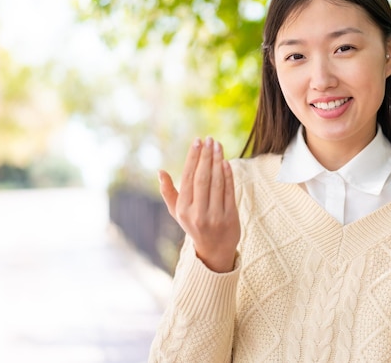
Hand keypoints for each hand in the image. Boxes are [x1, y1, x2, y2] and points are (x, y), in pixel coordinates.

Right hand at [158, 136, 239, 272]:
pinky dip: (228, 175)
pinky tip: (226, 161)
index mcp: (183, 210)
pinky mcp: (230, 217)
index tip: (197, 141)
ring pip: (217, 183)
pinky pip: (229, 191)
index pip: (188, 178)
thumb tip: (160, 172)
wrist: (214, 250)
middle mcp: (198, 213)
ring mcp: (215, 216)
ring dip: (218, 161)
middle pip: (203, 178)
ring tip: (218, 145)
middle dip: (206, 156)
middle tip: (209, 139)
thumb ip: (168, 192)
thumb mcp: (177, 212)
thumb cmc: (193, 225)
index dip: (193, 158)